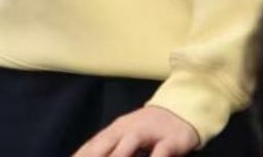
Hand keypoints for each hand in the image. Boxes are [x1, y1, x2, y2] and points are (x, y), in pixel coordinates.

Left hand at [71, 106, 199, 156]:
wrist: (182, 111)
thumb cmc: (149, 129)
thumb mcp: (126, 136)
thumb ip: (108, 147)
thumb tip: (85, 155)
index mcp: (116, 130)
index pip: (92, 146)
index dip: (80, 156)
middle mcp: (129, 129)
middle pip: (106, 143)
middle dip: (93, 156)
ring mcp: (150, 132)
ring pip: (130, 143)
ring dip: (119, 156)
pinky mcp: (170, 140)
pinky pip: (160, 152)